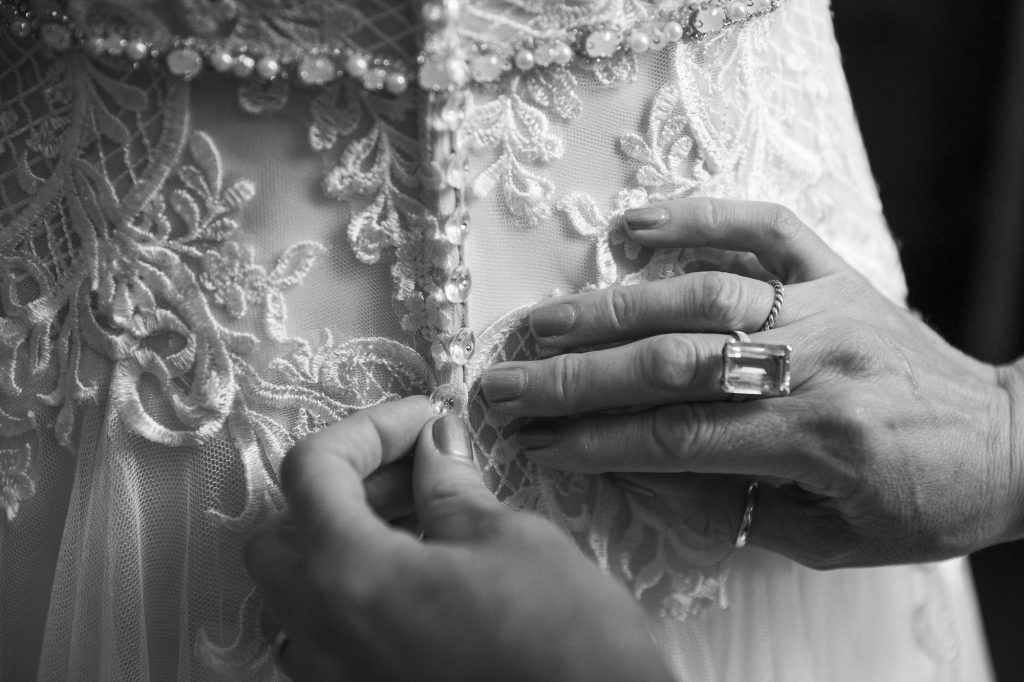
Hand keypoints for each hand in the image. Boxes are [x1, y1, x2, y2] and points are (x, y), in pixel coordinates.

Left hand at [245, 397, 671, 681]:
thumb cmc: (566, 644)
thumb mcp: (514, 542)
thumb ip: (452, 489)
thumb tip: (433, 447)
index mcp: (350, 578)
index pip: (310, 472)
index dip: (367, 429)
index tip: (425, 421)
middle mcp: (319, 636)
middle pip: (280, 536)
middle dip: (340, 487)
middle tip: (414, 472)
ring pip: (297, 593)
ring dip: (344, 541)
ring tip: (423, 523)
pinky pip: (327, 640)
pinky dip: (357, 594)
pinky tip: (422, 585)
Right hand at [481, 197, 1023, 567]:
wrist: (1010, 443)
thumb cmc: (920, 501)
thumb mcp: (829, 540)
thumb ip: (731, 508)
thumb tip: (637, 471)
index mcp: (818, 437)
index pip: (676, 438)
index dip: (595, 441)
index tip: (534, 443)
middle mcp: (817, 359)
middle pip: (671, 362)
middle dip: (574, 376)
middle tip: (504, 380)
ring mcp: (826, 305)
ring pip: (700, 292)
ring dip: (608, 307)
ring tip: (540, 322)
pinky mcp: (837, 272)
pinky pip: (762, 228)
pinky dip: (695, 216)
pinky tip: (630, 227)